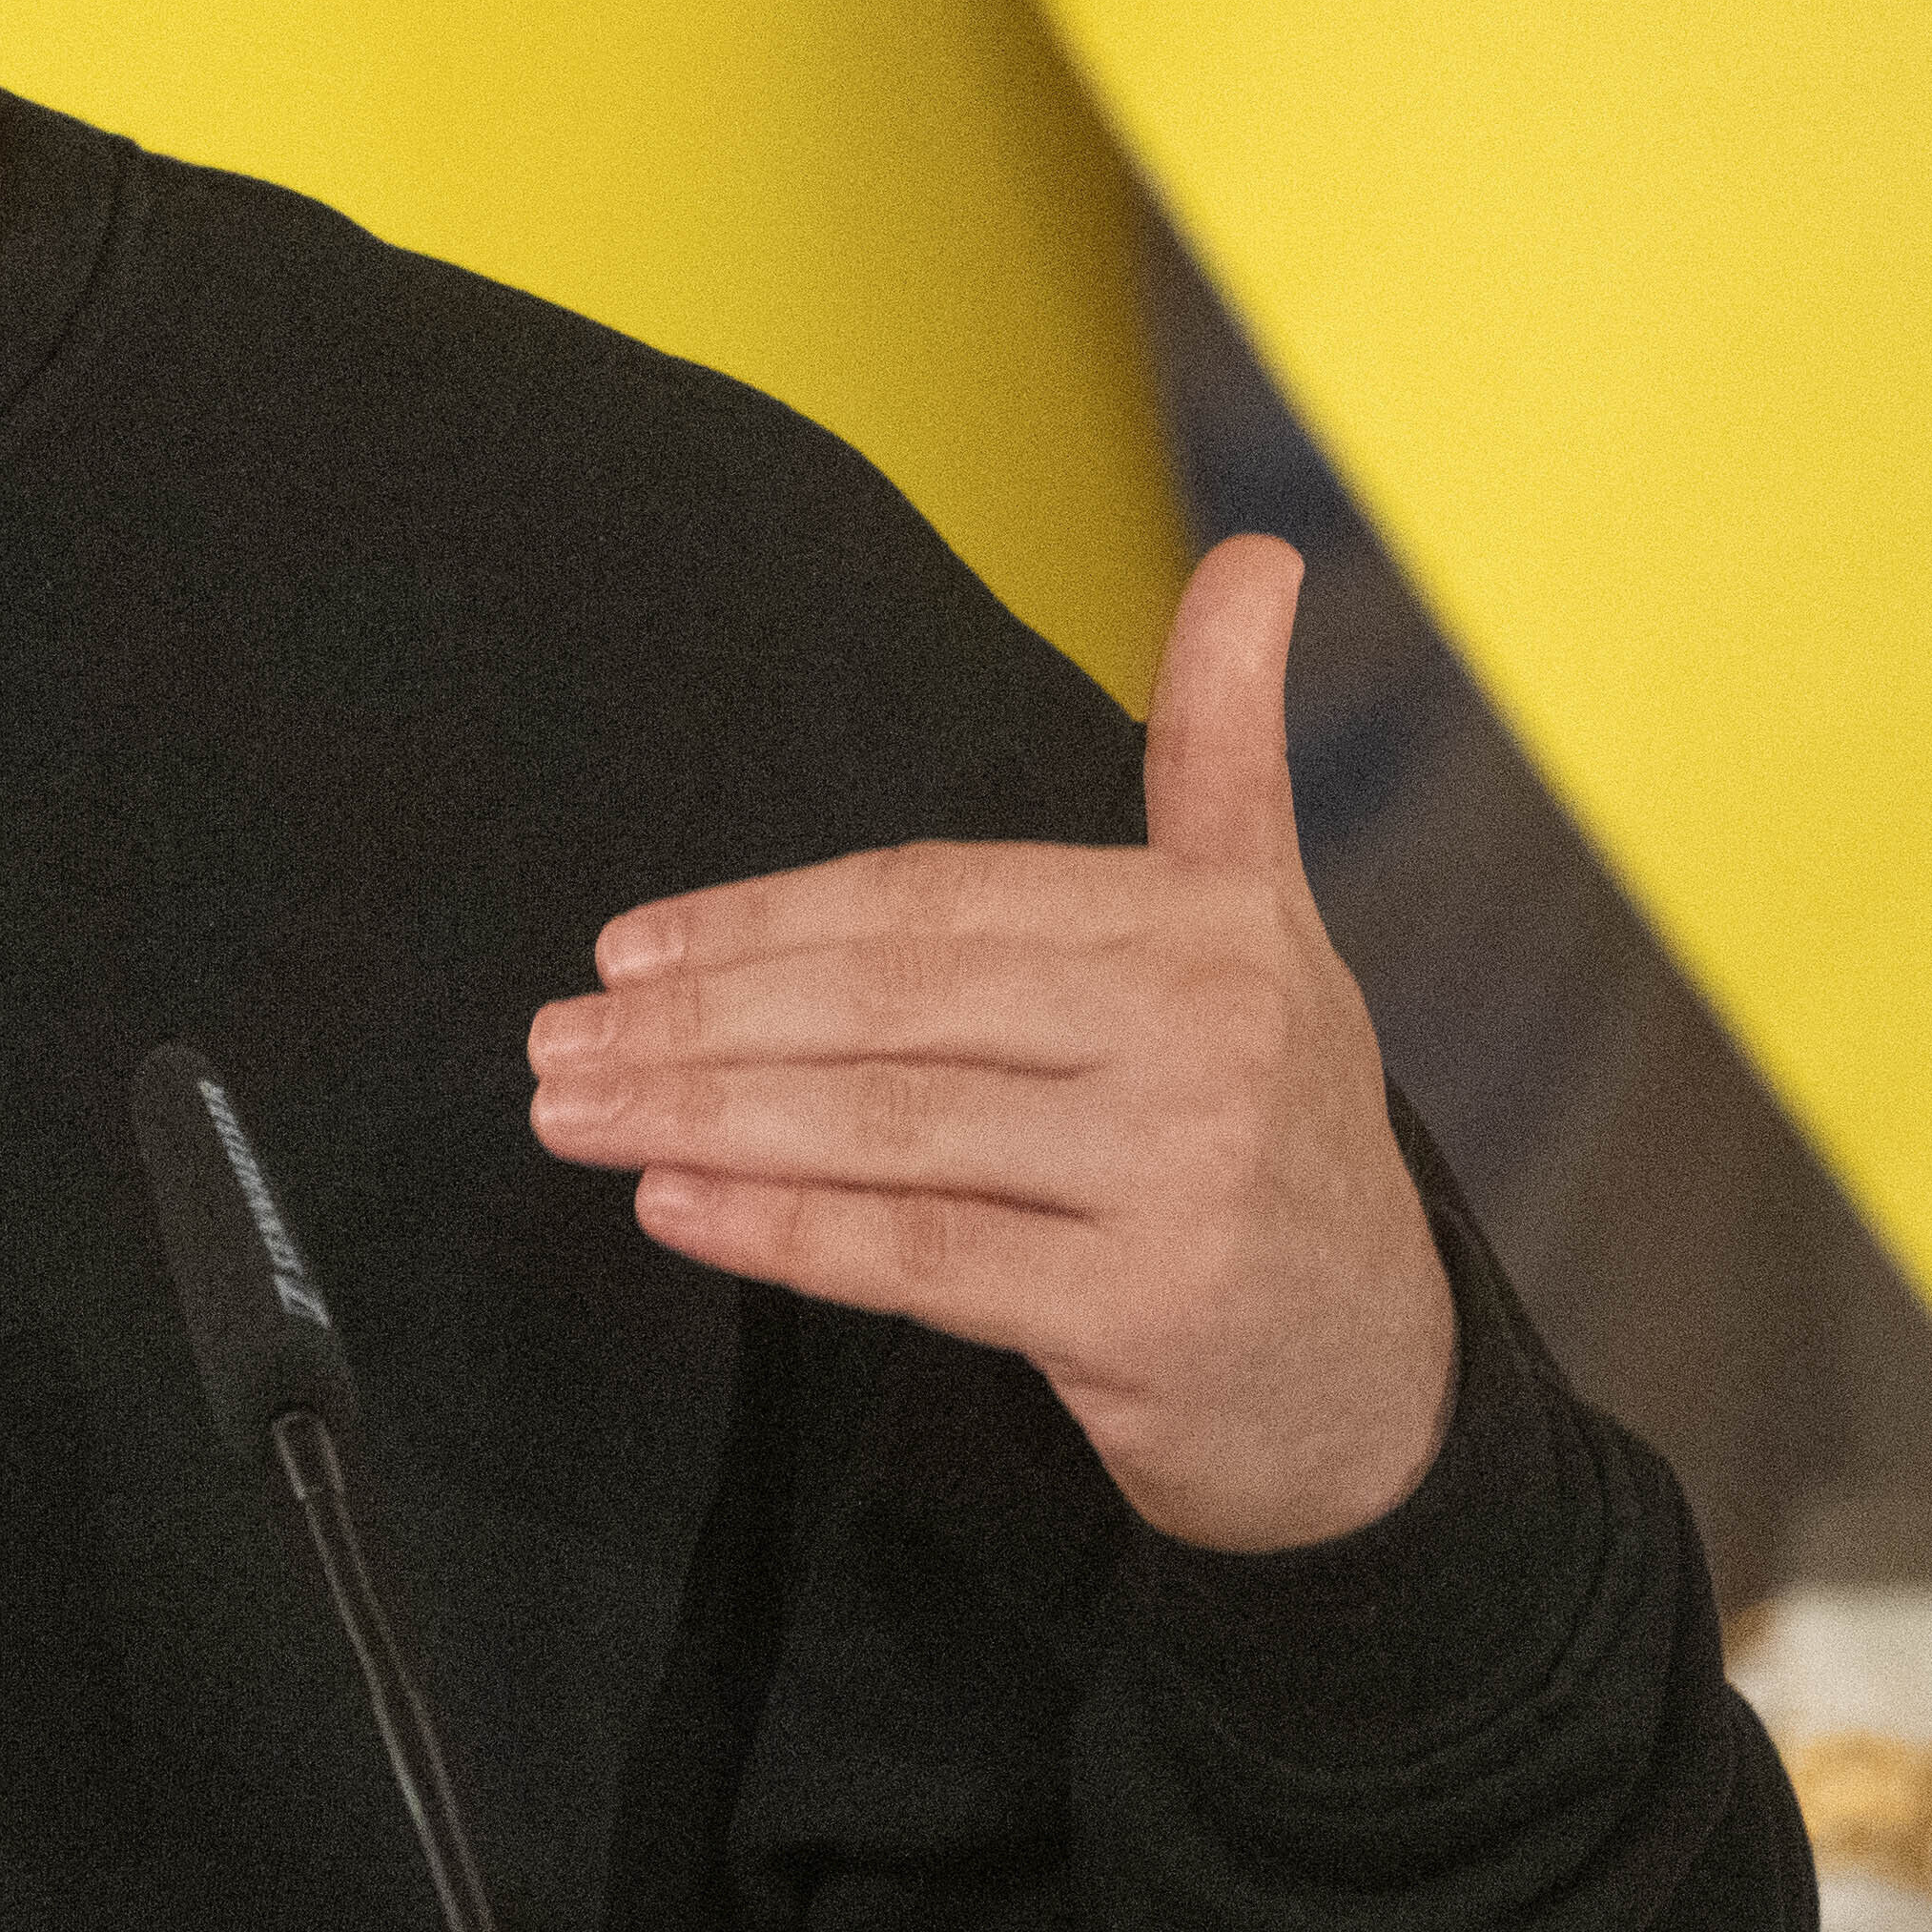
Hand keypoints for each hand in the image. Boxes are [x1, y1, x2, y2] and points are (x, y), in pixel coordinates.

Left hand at [519, 532, 1453, 1552]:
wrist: (1376, 1375)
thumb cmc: (1272, 1128)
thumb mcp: (1265, 924)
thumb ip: (1222, 750)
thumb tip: (1253, 556)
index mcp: (1209, 920)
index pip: (934, 901)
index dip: (765, 920)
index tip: (627, 950)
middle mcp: (1208, 1032)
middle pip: (894, 1007)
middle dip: (701, 1021)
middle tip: (555, 1040)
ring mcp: (1185, 1174)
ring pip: (889, 1128)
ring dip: (703, 1116)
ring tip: (575, 1114)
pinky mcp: (1150, 1309)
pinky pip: (923, 1255)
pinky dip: (781, 1231)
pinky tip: (671, 1205)